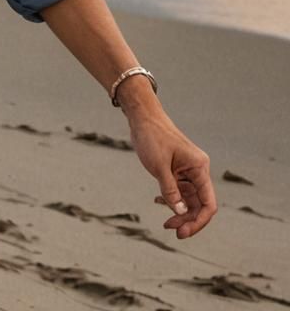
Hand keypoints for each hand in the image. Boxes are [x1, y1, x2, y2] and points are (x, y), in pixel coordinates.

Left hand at [127, 109, 216, 238]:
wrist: (142, 117)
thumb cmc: (151, 137)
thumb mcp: (159, 167)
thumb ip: (170, 191)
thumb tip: (181, 213)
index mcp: (199, 168)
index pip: (208, 203)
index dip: (199, 221)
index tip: (183, 232)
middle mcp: (197, 170)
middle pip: (199, 204)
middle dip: (188, 220)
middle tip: (171, 230)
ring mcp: (187, 170)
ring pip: (189, 199)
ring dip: (180, 212)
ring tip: (166, 223)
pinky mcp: (177, 169)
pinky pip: (180, 190)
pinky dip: (172, 199)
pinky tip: (159, 202)